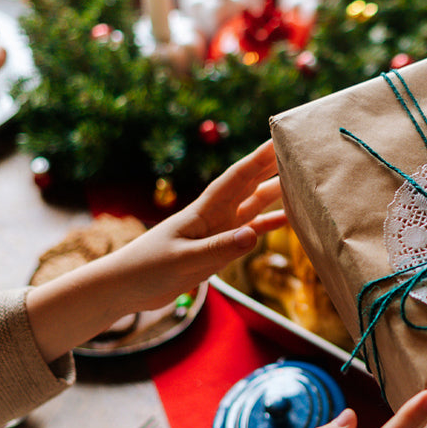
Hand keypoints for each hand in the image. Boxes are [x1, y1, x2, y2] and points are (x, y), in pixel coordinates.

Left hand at [26, 142, 285, 360]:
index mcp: (203, 212)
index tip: (278, 140)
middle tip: (299, 151)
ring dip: (274, 193)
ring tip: (301, 182)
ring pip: (252, 206)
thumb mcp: (184, 260)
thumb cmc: (147, 269)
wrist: (125, 287)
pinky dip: (267, 225)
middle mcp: (214, 216)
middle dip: (272, 167)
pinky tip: (286, 220)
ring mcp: (217, 232)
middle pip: (249, 186)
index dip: (258, 159)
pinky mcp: (216, 249)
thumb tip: (253, 234)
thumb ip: (219, 249)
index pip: (237, 179)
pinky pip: (249, 232)